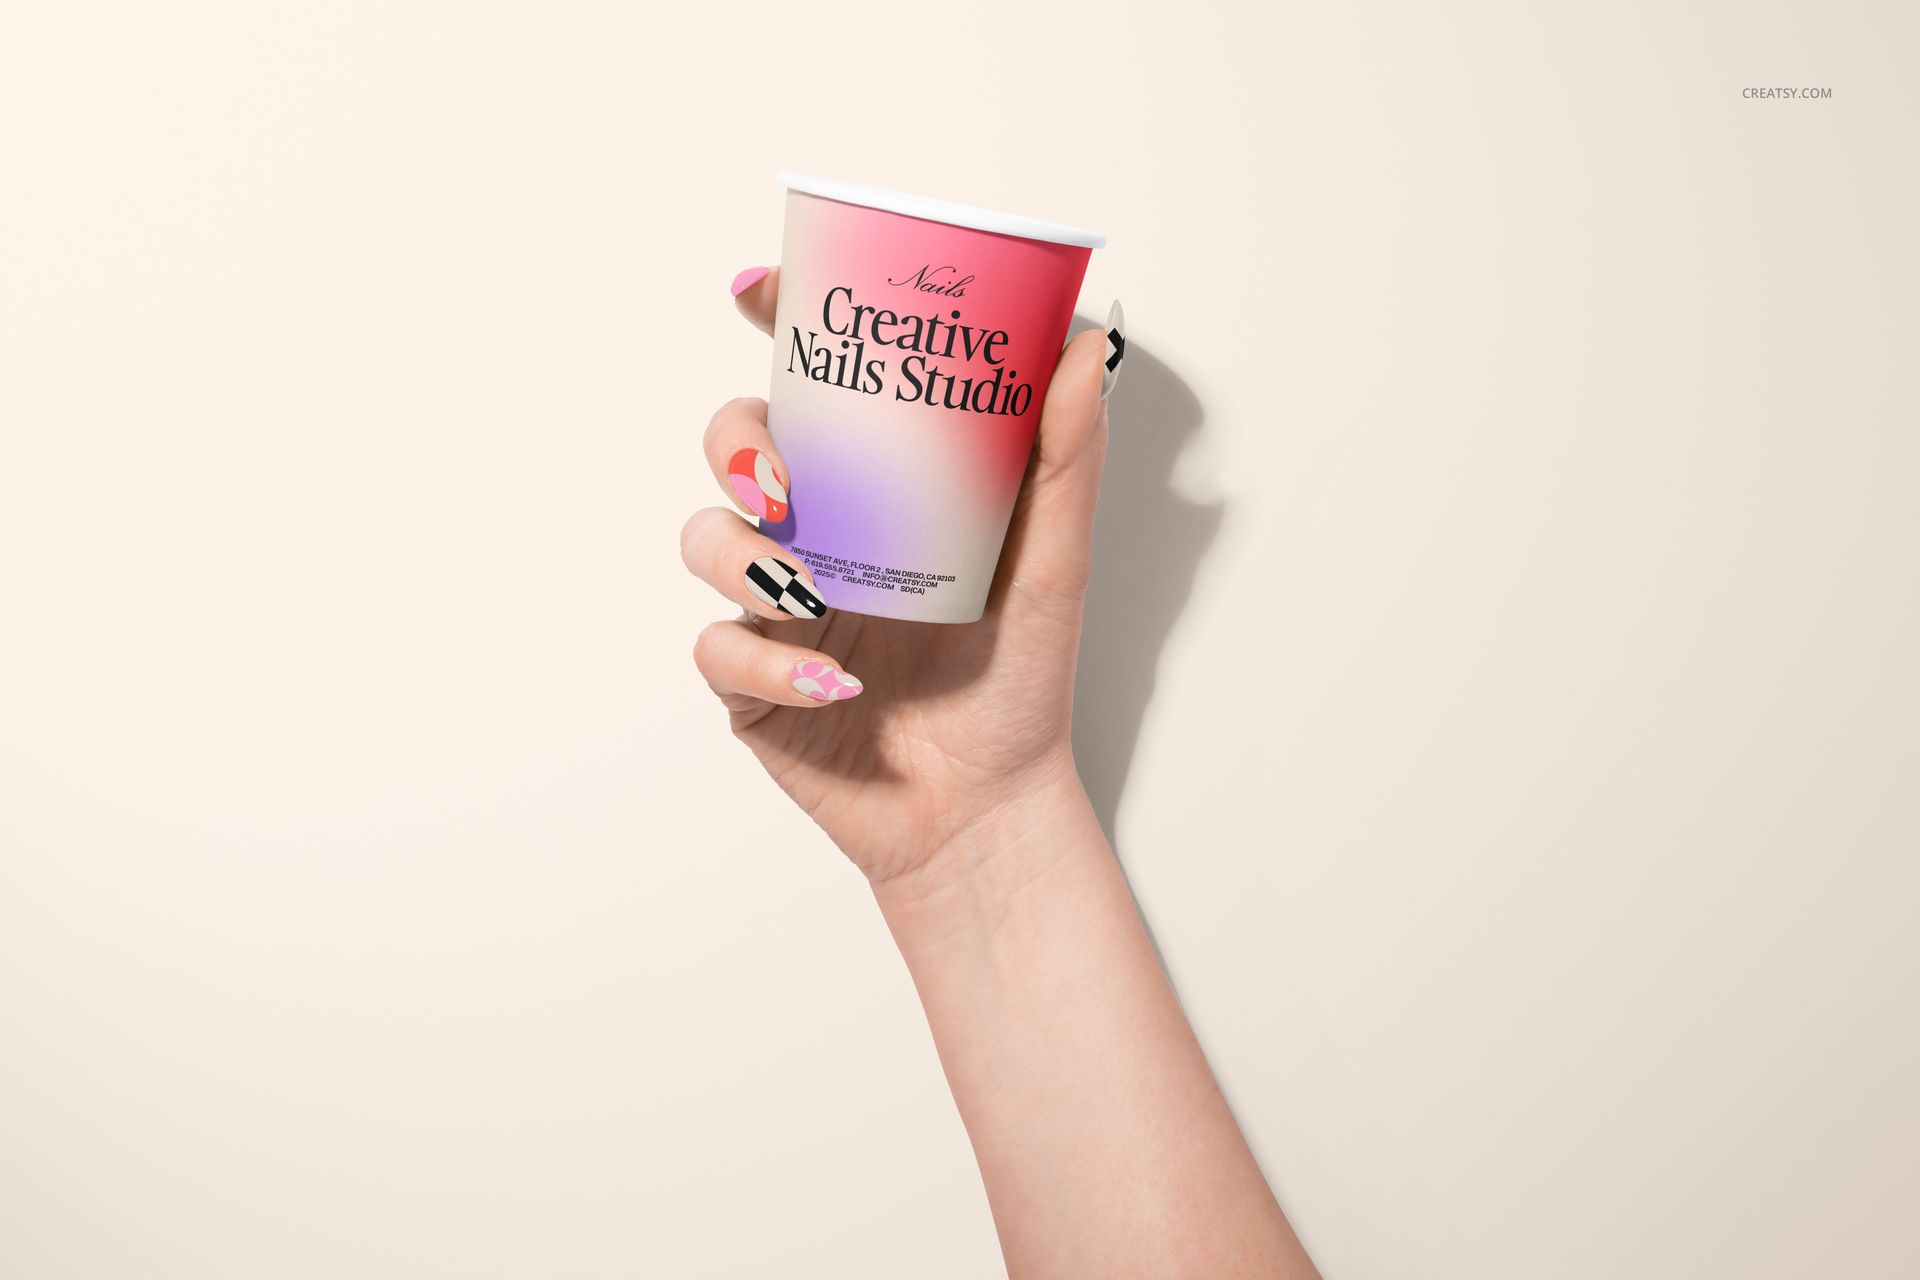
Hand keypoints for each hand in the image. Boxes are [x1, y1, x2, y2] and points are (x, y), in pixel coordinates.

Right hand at [681, 266, 1114, 886]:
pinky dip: (770, 664)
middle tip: (787, 478)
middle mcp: (818, 533)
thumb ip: (1066, 456)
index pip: (813, 386)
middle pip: (737, 446)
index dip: (775, 326)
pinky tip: (835, 688)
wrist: (992, 810)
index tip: (758, 289)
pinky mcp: (752, 686)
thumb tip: (1085, 342)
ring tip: (807, 589)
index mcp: (878, 487)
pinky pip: (721, 652)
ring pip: (705, 540)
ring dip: (741, 554)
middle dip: (740, 443)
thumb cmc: (1022, 681)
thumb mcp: (1055, 562)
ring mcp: (777, 608)